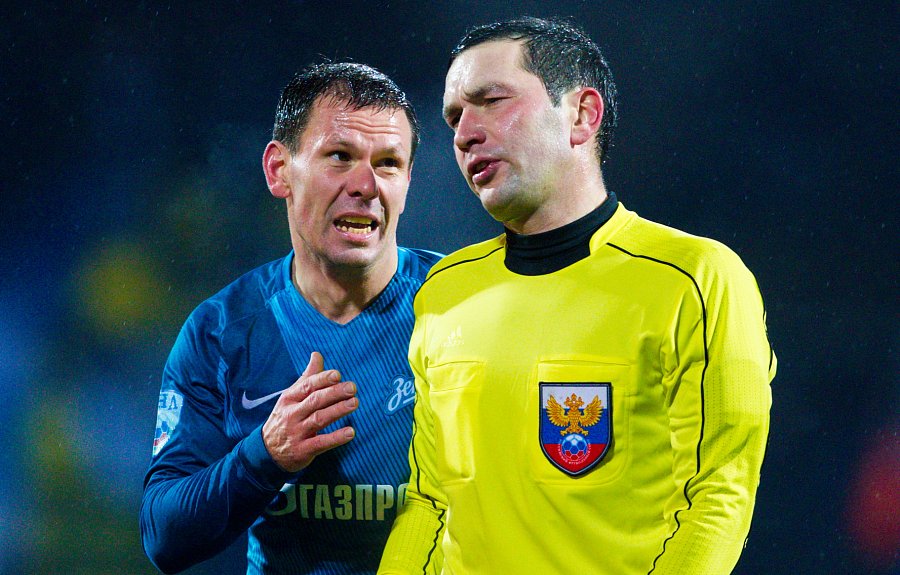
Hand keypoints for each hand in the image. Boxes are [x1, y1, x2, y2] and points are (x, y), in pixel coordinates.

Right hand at [262, 351, 357, 471]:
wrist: (266, 451)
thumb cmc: (285, 418)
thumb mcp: (291, 397)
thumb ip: (307, 377)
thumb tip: (317, 354)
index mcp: (290, 398)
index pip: (307, 386)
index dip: (322, 379)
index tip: (337, 374)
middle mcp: (292, 414)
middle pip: (315, 401)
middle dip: (334, 393)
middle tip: (352, 387)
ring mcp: (297, 433)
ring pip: (319, 419)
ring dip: (338, 410)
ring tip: (355, 403)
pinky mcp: (303, 450)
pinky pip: (321, 443)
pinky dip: (336, 438)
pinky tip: (351, 432)